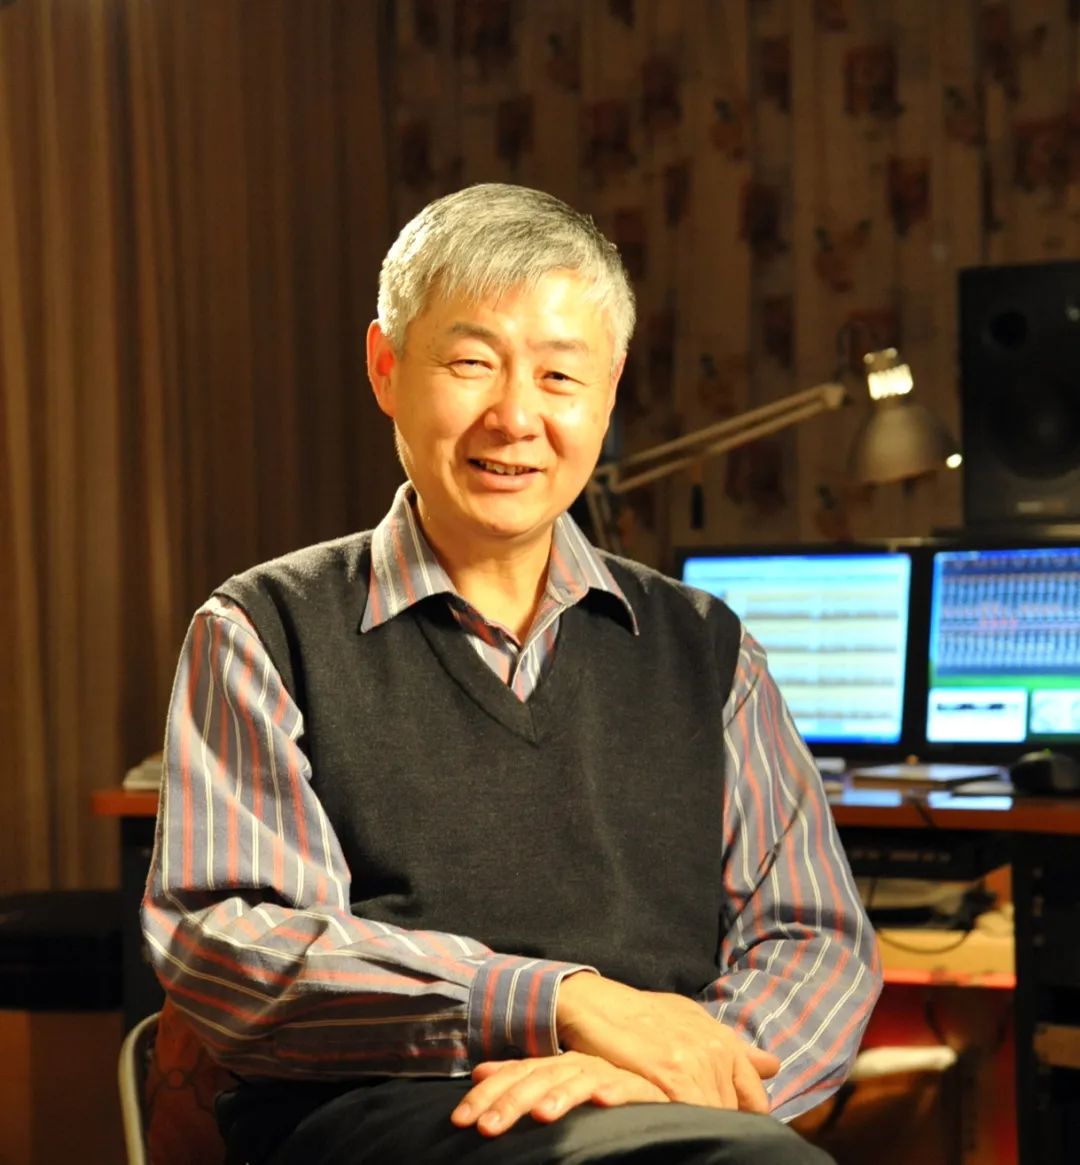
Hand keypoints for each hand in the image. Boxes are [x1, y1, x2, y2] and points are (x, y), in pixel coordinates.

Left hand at [450, 1051, 668, 1136]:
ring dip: (559, 1096)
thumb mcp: (554, 1085)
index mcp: (556, 1064)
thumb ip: (520, 1078)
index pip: (517, 1073)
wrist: (657, 1077)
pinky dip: (615, 1089)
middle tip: (485, 1127)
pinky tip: (601, 1100)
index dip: (487, 1094)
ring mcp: (610, 1073)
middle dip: (511, 1101)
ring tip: (541, 1116)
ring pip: (579, 1080)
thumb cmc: (598, 1088)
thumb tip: (479, 1072)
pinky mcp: (643, 1088)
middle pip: (540, 1077)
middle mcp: (579, 1064)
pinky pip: (628, 1086)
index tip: (459, 1119)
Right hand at [555, 974, 779, 1112]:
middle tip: (697, 1127)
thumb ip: (733, 1048)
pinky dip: (684, 1126)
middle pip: (732, 1113)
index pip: (755, 1099)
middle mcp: (716, 1052)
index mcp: (724, 1042)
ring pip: (713, 1117)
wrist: (599, 1005)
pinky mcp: (671, 1078)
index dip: (742, 1116)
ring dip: (701, 1127)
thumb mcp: (692, 1021)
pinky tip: (670, 1125)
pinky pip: (691, 1117)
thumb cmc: (644, 1015)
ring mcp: (695, 1065)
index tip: (725, 1124)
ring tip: (682, 1129)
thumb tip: (774, 1066)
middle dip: (718, 1123)